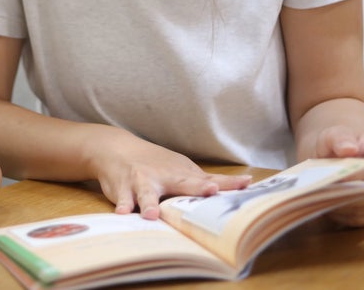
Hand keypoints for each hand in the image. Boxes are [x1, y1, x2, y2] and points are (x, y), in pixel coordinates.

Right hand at [87, 128, 251, 220]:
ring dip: (150, 203)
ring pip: (147, 194)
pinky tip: (122, 214)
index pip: (210, 180)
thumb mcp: (180, 170)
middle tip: (211, 191)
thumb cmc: (154, 164)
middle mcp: (165, 177)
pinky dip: (122, 206)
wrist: (117, 149)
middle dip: (198, 188)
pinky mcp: (123, 190)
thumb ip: (202, 182)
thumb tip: (236, 190)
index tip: (246, 183)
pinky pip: (123, 200)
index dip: (228, 183)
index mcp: (182, 174)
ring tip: (152, 214)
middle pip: (184, 184)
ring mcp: (142, 182)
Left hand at [312, 126, 363, 226]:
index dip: (357, 174)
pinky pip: (359, 220)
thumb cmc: (339, 144)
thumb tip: (349, 149)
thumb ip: (341, 138)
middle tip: (326, 191)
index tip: (338, 178)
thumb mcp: (335, 134)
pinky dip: (343, 215)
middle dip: (349, 192)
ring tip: (325, 198)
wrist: (337, 159)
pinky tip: (328, 205)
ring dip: (344, 205)